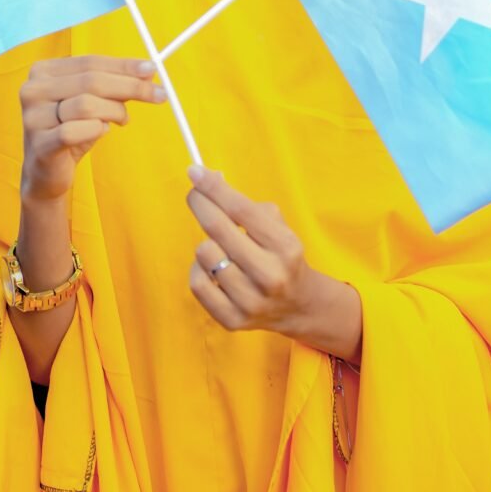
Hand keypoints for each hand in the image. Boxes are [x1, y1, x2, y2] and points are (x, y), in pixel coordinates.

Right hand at [19, 55, 165, 202]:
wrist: (46, 171)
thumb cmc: (71, 130)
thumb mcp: (93, 102)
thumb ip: (115, 85)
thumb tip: (148, 71)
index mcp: (43, 71)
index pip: (90, 62)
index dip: (123, 65)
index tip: (152, 69)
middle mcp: (33, 90)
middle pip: (91, 81)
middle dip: (130, 86)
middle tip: (158, 94)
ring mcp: (33, 117)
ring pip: (87, 105)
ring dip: (114, 112)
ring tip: (122, 120)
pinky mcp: (40, 144)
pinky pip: (74, 132)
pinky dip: (96, 130)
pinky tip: (101, 131)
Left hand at [186, 166, 315, 336]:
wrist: (296, 305)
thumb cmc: (279, 254)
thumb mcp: (276, 225)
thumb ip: (243, 204)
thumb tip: (207, 180)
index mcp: (286, 247)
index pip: (241, 209)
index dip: (213, 187)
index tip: (195, 171)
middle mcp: (270, 275)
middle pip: (217, 228)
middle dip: (200, 203)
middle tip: (194, 193)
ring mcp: (251, 301)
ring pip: (204, 254)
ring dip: (207, 243)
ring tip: (221, 247)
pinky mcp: (232, 320)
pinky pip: (196, 282)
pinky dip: (199, 269)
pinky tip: (214, 268)